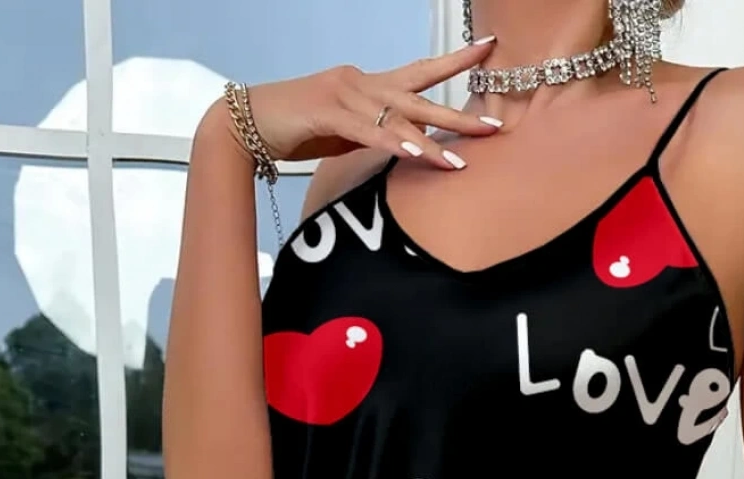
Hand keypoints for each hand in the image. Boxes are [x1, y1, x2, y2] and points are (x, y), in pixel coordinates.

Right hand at [215, 40, 501, 170]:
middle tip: (495, 124)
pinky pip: (370, 131)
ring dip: (431, 142)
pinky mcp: (329, 112)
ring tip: (462, 160)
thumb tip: (404, 148)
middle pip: (420, 95)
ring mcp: (346, 94)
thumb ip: (375, 135)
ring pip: (399, 118)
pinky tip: (416, 154)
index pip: (420, 72)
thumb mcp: (344, 133)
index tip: (487, 53)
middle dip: (459, 112)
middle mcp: (362, 82)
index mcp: (368, 85)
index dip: (455, 63)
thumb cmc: (296, 128)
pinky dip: (394, 144)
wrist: (248, 122)